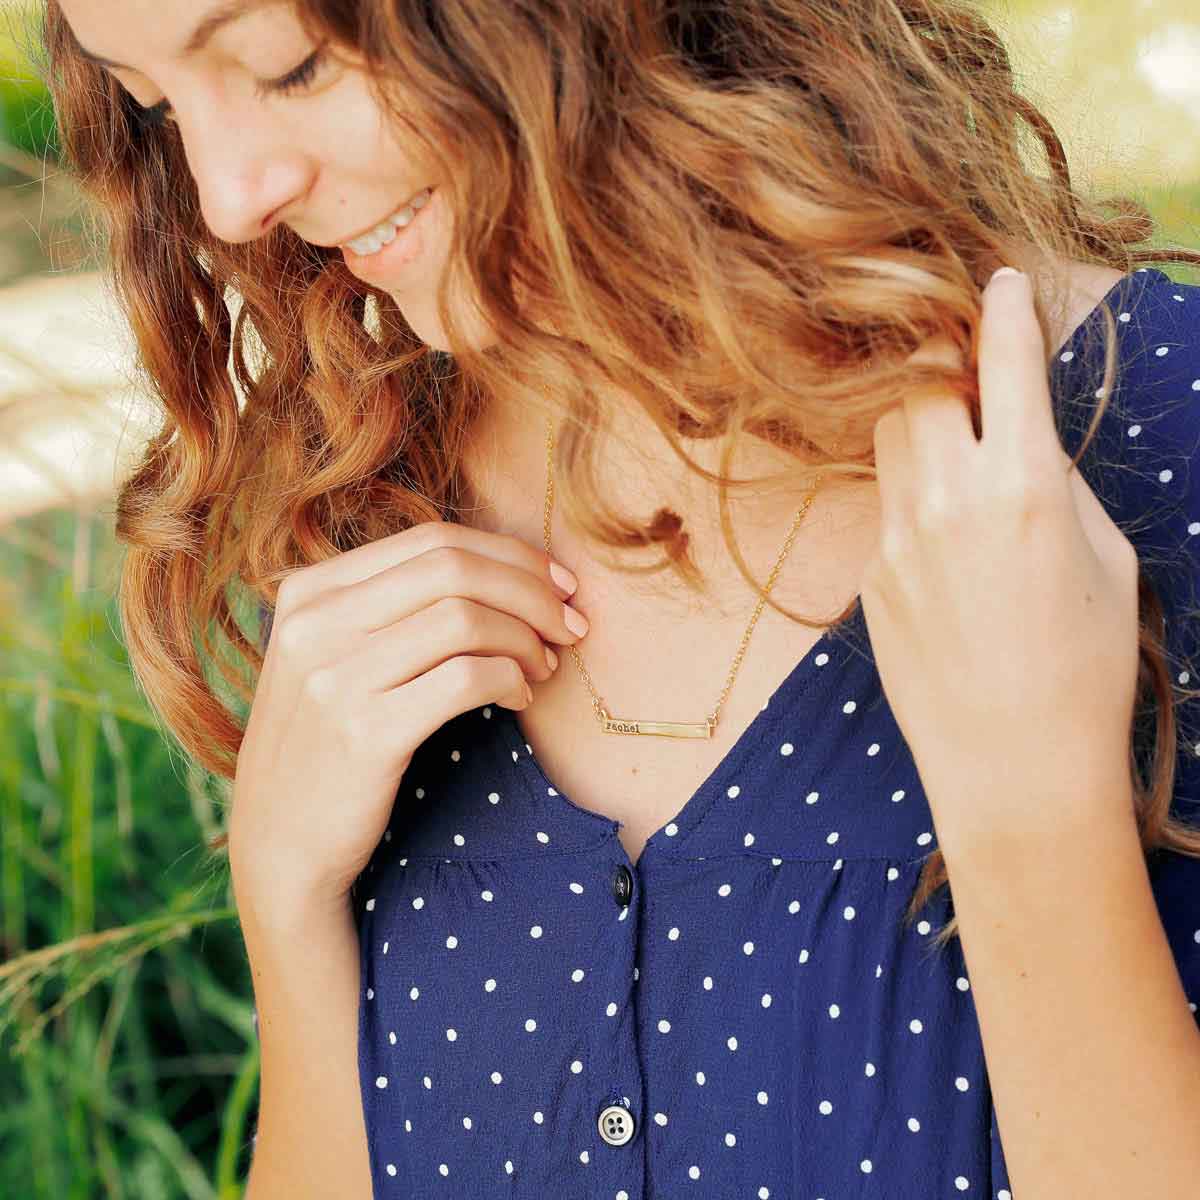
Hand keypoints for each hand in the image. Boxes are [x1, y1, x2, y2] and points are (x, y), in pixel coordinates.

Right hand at [229, 520, 586, 908]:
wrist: (281, 845)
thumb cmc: (328, 744)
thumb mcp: (337, 656)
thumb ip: (396, 607)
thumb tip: (511, 571)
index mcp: (310, 590)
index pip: (432, 539)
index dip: (510, 555)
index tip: (558, 584)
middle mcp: (315, 623)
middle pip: (454, 568)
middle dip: (531, 591)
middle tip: (570, 624)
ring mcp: (334, 677)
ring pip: (465, 619)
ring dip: (526, 639)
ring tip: (544, 667)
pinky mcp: (364, 733)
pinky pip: (467, 678)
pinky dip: (511, 680)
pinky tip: (520, 698)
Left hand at [858, 268, 1139, 846]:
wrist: (1014, 767)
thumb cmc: (1085, 669)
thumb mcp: (1106, 560)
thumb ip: (1057, 485)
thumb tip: (1025, 444)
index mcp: (1020, 487)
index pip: (1002, 365)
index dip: (1003, 312)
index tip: (998, 282)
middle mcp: (944, 502)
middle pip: (915, 389)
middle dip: (943, 373)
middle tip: (973, 390)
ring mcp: (894, 541)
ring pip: (886, 442)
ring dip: (919, 430)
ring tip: (958, 462)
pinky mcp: (869, 578)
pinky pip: (884, 509)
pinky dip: (912, 500)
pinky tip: (947, 549)